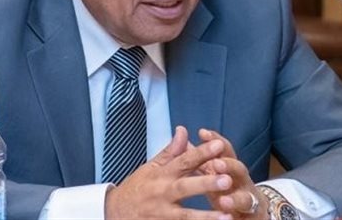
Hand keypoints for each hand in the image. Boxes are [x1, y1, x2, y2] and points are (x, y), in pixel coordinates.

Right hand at [105, 126, 232, 219]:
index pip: (184, 160)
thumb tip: (183, 130)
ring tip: (228, 217)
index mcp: (162, 174)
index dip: (202, 152)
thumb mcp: (150, 167)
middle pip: (186, 187)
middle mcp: (162, 193)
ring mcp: (162, 213)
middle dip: (206, 183)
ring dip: (207, 217)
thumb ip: (170, 151)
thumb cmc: (136, 188)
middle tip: (227, 179)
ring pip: (186, 216)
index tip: (219, 145)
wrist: (114, 213)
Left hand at [198, 129, 268, 219]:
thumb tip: (182, 136)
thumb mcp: (211, 172)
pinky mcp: (252, 216)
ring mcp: (249, 200)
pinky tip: (229, 219)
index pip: (225, 151)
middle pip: (239, 169)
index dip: (215, 141)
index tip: (202, 133)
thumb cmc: (226, 189)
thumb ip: (199, 157)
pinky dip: (239, 217)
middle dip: (229, 165)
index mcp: (229, 168)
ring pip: (246, 197)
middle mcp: (241, 181)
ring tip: (224, 201)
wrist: (250, 213)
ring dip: (236, 198)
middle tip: (216, 164)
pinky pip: (248, 216)